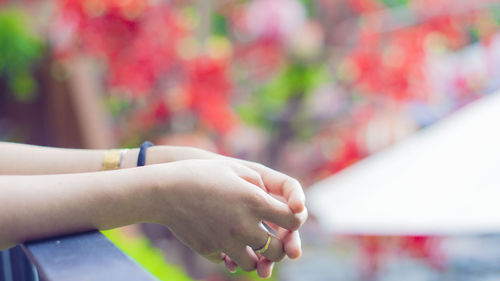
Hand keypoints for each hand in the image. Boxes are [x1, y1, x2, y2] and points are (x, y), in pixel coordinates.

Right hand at [148, 159, 306, 277]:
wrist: (164, 191)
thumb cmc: (200, 174)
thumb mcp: (234, 169)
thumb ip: (260, 184)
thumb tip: (274, 202)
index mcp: (254, 201)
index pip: (292, 220)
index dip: (295, 220)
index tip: (290, 218)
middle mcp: (243, 226)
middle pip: (277, 250)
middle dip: (280, 246)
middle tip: (275, 239)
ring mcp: (226, 242)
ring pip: (254, 263)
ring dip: (258, 257)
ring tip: (253, 246)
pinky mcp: (210, 250)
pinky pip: (229, 262)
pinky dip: (233, 258)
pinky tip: (229, 246)